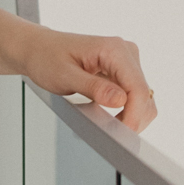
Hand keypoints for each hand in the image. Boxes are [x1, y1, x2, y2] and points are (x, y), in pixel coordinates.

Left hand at [22, 25, 156, 133]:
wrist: (39, 49)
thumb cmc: (47, 58)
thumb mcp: (65, 76)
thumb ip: (93, 88)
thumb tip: (120, 100)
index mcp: (114, 49)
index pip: (137, 88)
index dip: (134, 115)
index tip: (122, 134)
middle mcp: (126, 52)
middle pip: (144, 95)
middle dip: (133, 119)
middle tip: (110, 135)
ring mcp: (128, 62)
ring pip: (143, 98)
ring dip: (131, 116)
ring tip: (108, 126)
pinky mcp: (124, 72)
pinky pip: (135, 96)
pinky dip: (126, 111)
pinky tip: (110, 117)